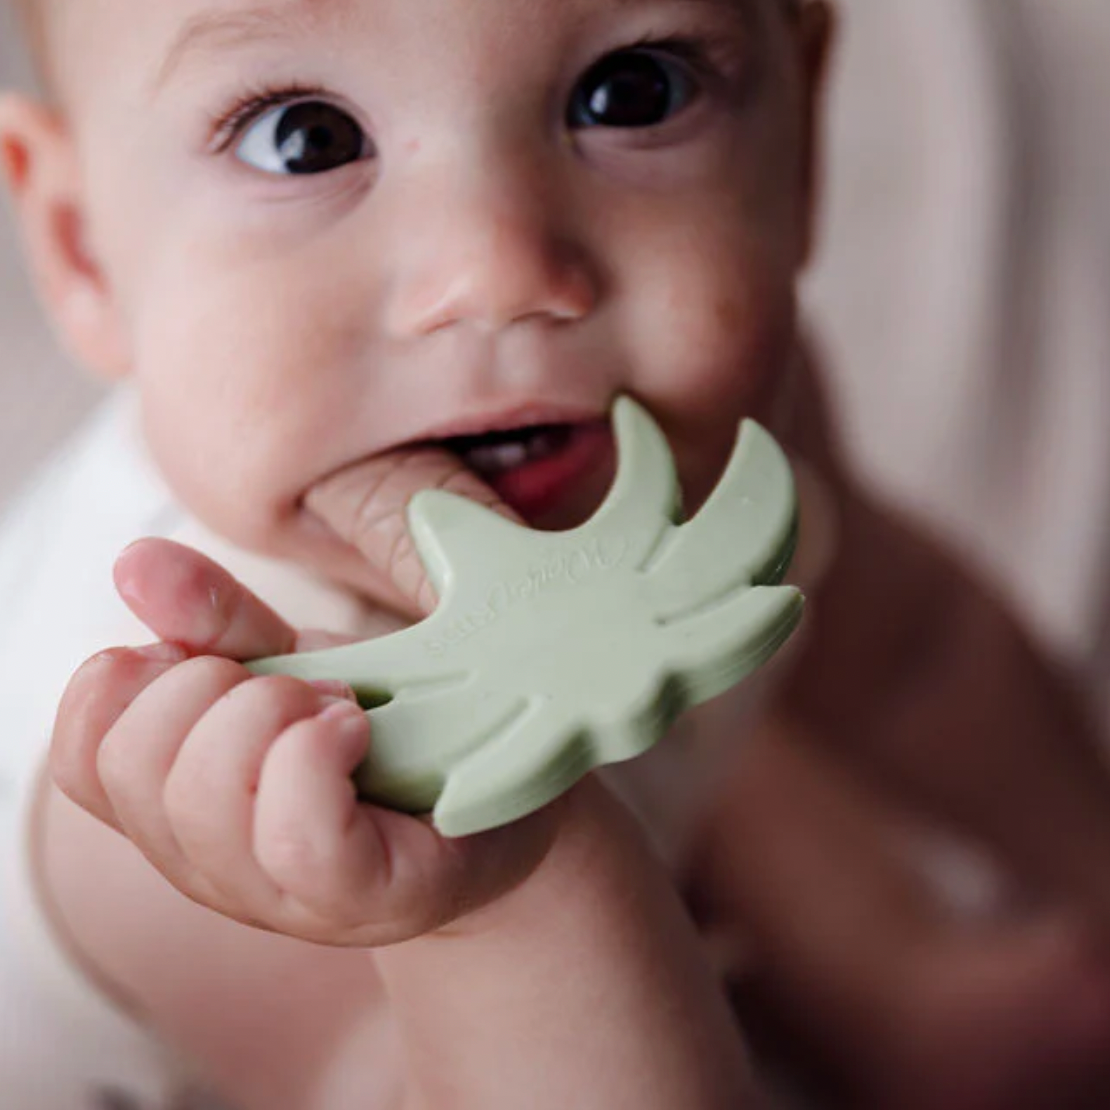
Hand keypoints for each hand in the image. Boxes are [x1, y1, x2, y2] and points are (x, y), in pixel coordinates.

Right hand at [51, 538, 558, 946]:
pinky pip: (297, 836)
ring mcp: (280, 895)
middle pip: (132, 764)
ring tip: (340, 704)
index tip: (216, 656)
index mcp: (180, 807)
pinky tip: (355, 728)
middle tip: (300, 683)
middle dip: (212, 685)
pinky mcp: (363, 896)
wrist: (498, 807)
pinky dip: (316, 756)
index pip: (84, 751)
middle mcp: (210, 864)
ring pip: (200, 796)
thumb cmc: (391, 736)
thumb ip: (220, 621)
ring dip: (270, 712)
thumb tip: (134, 561)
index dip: (128, 679)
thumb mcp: (299, 666)